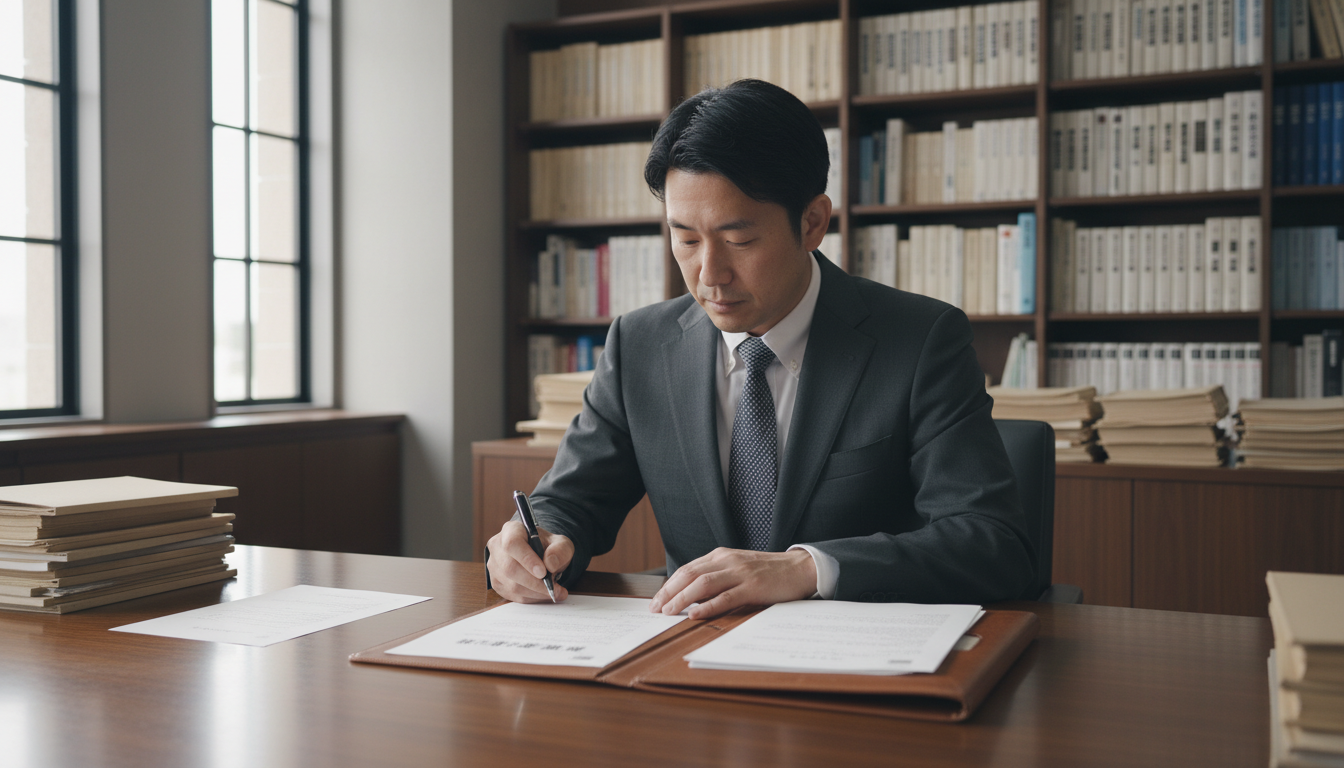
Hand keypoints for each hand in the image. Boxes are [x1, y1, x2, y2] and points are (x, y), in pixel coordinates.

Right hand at [486, 520, 572, 603]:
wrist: (541, 556)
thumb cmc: (548, 547)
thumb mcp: (561, 544)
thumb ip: (559, 551)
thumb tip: (550, 564)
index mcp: (511, 530)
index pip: (512, 543)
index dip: (527, 559)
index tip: (543, 572)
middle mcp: (497, 547)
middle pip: (510, 568)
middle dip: (535, 583)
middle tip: (554, 588)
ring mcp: (494, 566)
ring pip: (511, 585)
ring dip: (536, 593)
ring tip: (555, 592)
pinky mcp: (497, 583)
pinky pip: (513, 596)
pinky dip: (531, 598)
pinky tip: (544, 594)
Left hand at [648, 547, 816, 619]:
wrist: (800, 568)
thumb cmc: (768, 572)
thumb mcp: (738, 568)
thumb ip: (718, 576)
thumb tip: (691, 596)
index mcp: (722, 555)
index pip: (687, 569)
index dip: (669, 585)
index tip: (657, 600)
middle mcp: (727, 561)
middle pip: (690, 574)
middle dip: (669, 592)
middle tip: (656, 609)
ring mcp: (740, 573)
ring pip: (703, 584)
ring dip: (682, 599)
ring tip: (669, 612)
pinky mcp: (753, 587)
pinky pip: (726, 597)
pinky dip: (707, 606)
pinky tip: (695, 614)